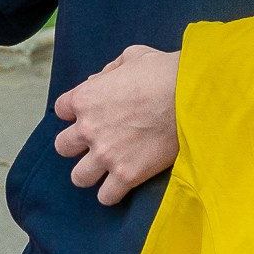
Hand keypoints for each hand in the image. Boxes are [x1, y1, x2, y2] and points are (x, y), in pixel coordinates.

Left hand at [53, 45, 179, 205]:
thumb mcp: (133, 56)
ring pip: (79, 177)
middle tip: (96, 143)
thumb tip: (97, 81)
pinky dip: (111, 194)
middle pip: (63, 147)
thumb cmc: (164, 73)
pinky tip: (121, 186)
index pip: (61, 110)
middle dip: (77, 145)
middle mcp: (89, 128)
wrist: (192, 97)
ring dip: (90, 173)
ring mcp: (106, 154)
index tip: (90, 115)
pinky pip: (106, 196)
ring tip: (105, 170)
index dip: (75, 112)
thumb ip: (109, 70)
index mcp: (85, 98)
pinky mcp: (127, 175)